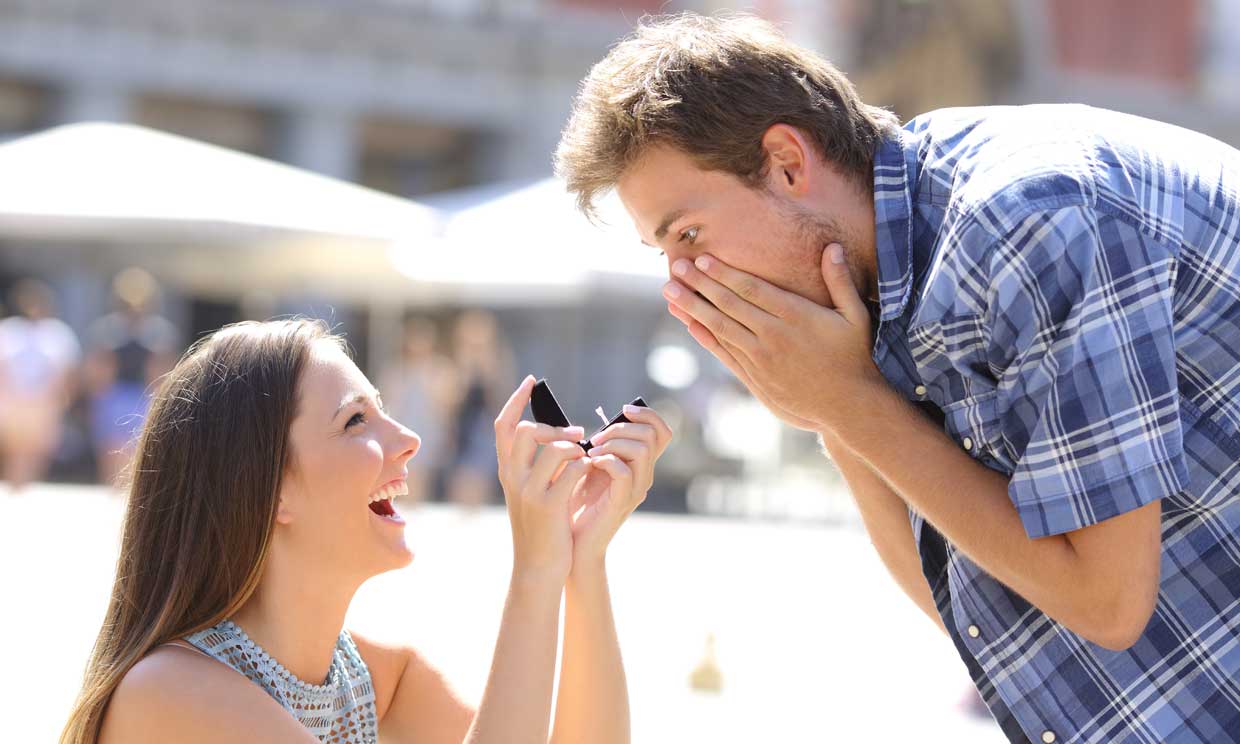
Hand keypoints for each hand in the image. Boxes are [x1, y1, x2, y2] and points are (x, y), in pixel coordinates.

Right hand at [494, 375, 591, 585]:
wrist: (537, 568)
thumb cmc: (541, 529)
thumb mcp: (530, 494)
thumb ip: (537, 467)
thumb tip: (560, 436)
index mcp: (507, 472)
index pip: (503, 426)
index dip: (515, 400)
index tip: (531, 381)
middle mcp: (512, 478)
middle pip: (526, 431)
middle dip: (554, 428)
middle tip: (578, 435)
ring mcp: (529, 492)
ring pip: (555, 448)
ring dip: (576, 448)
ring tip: (586, 459)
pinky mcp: (549, 506)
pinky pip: (574, 469)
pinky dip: (587, 465)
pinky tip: (593, 473)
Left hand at [566, 405, 672, 568]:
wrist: (572, 539)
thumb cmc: (577, 501)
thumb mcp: (591, 465)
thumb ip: (603, 446)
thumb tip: (602, 422)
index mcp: (640, 465)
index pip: (662, 432)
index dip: (647, 414)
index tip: (623, 411)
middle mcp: (644, 476)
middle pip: (651, 435)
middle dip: (620, 428)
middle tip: (595, 438)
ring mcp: (636, 489)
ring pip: (641, 449)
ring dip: (612, 443)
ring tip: (591, 451)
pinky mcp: (622, 501)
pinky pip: (623, 472)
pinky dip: (605, 460)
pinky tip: (589, 463)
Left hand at [662, 244, 882, 433]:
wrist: (848, 406)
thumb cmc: (854, 356)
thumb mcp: (856, 316)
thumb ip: (840, 282)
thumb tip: (832, 248)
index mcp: (796, 316)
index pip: (751, 289)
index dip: (724, 273)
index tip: (702, 258)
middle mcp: (773, 336)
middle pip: (729, 305)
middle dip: (699, 284)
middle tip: (675, 266)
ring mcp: (761, 358)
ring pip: (720, 328)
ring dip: (692, 308)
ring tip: (669, 291)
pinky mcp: (756, 378)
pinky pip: (724, 353)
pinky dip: (705, 337)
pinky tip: (689, 323)